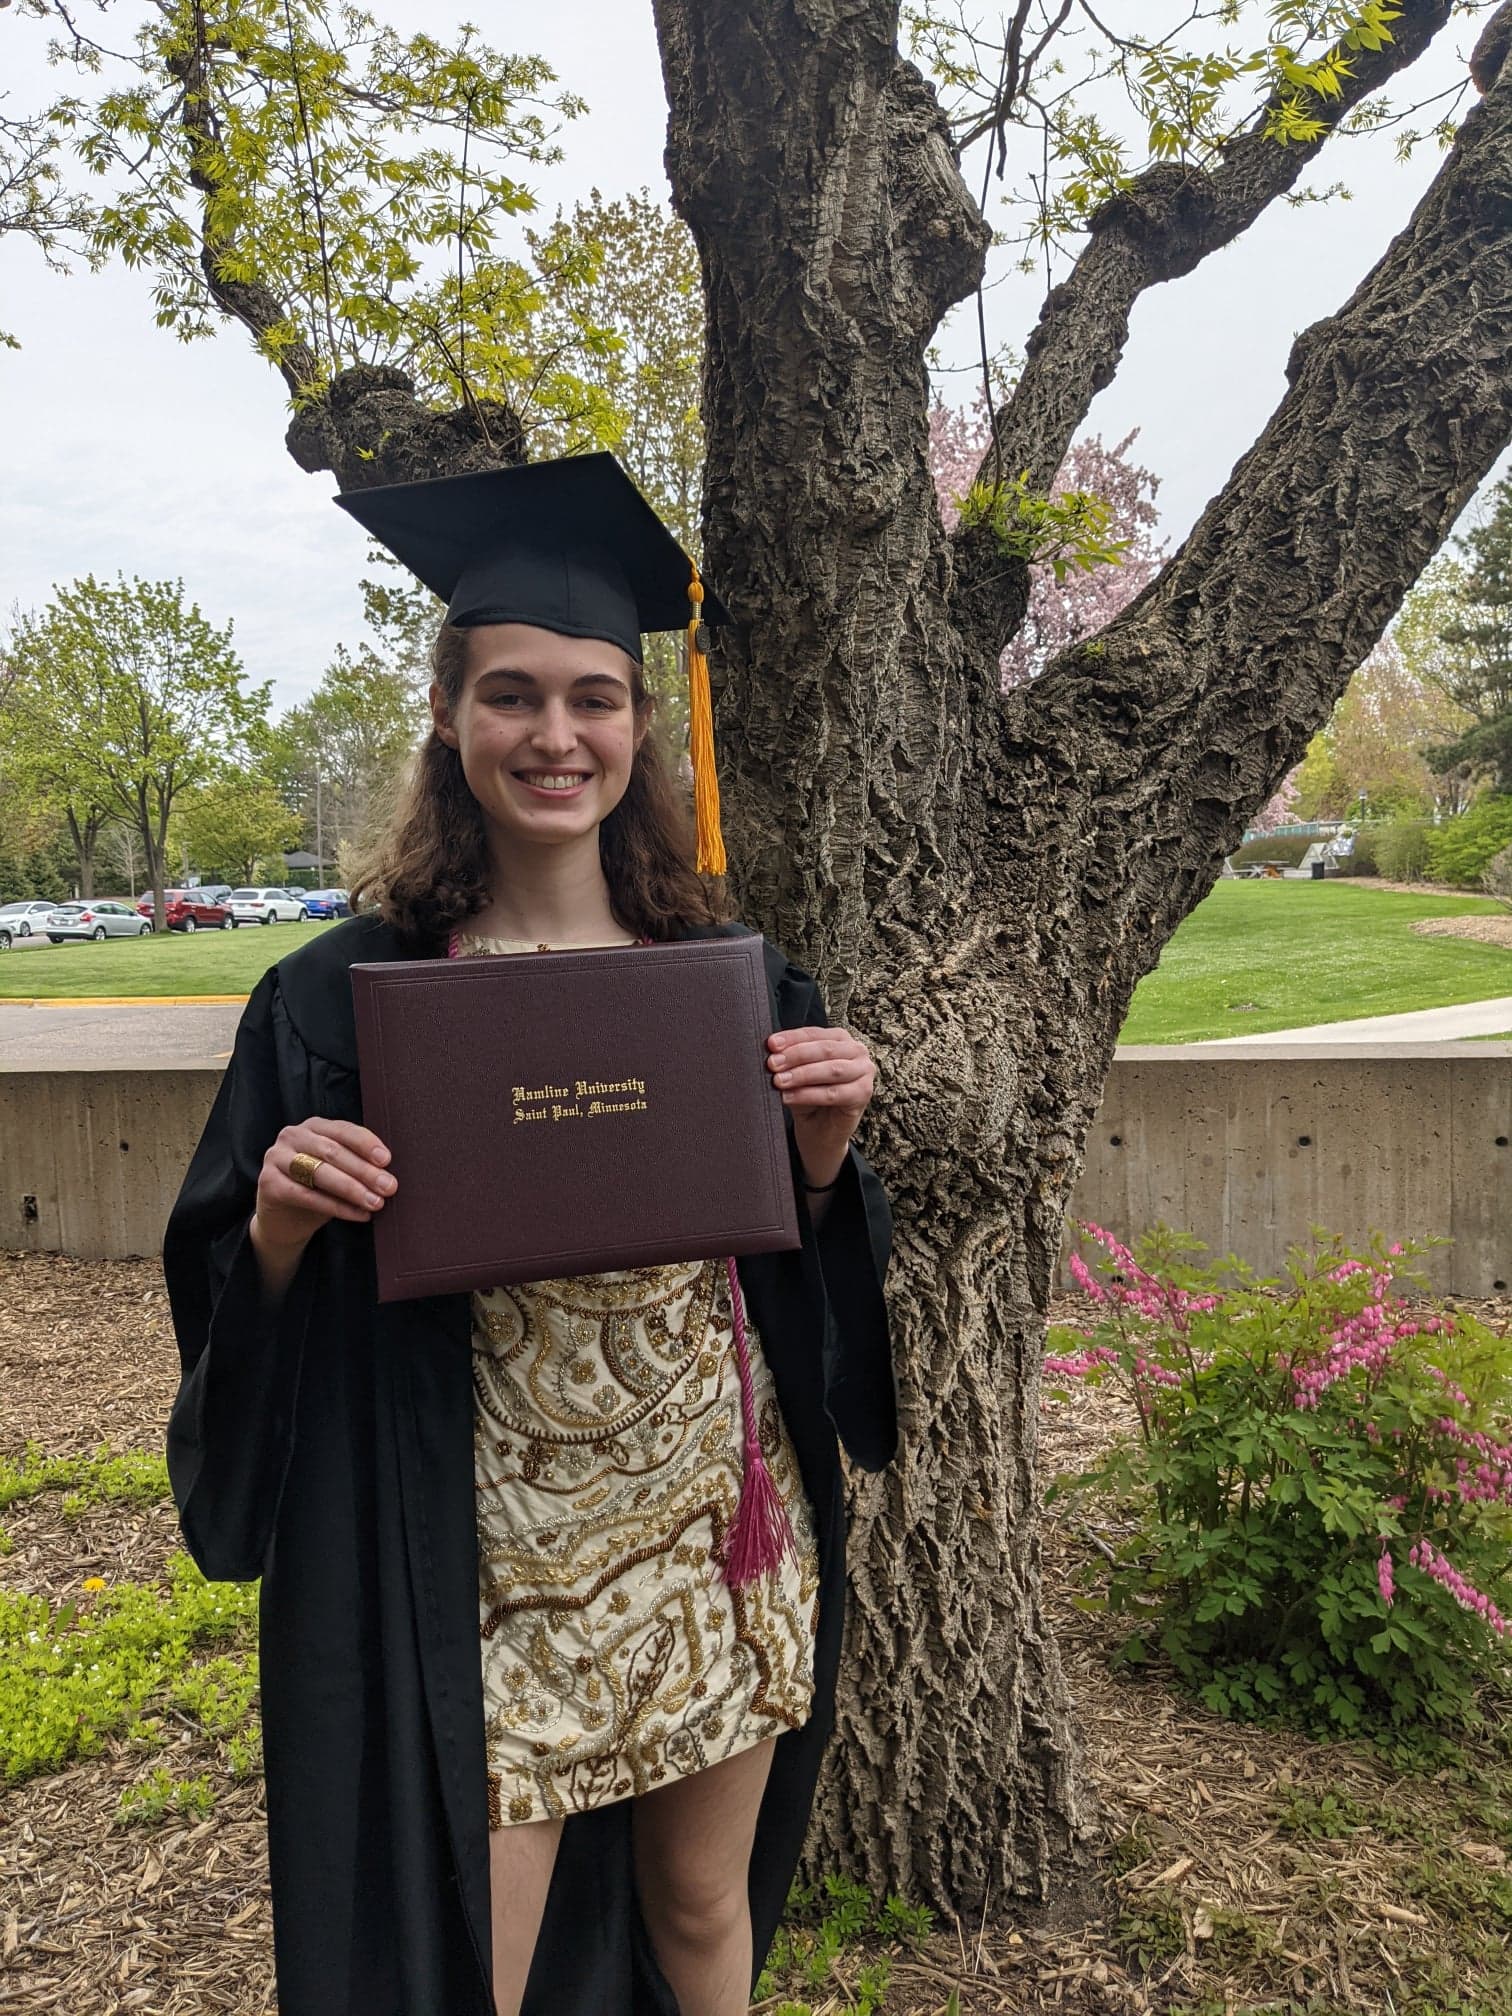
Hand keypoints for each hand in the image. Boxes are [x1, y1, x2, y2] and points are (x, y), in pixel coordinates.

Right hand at [253, 1117, 396, 1257]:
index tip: (387, 1160)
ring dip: (352, 1189)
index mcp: (314, 1126)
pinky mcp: (268, 1183)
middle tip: (389, 1186)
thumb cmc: (318, 1188)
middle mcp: (292, 1136)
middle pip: (333, 1152)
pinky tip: (359, 1215)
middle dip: (365, 1171)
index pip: (343, 1130)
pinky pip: (307, 1196)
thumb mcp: (338, 1170)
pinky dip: (337, 1207)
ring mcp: (277, 1158)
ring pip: (320, 1173)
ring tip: (376, 1202)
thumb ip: (357, 1163)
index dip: (366, 1144)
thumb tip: (388, 1173)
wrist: (283, 1218)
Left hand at [766, 1027, 875, 1188]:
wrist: (820, 1131)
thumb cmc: (809, 1097)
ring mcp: (864, 1072)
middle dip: (795, 1056)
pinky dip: (809, 1094)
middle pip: (824, 1049)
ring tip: (779, 1081)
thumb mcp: (795, 1074)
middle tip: (772, 1064)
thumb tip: (772, 1053)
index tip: (771, 1044)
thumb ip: (789, 1061)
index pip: (813, 1033)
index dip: (791, 1038)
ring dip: (802, 1074)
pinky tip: (789, 1097)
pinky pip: (834, 1093)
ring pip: (831, 1070)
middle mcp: (856, 1051)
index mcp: (839, 1038)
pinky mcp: (863, 1094)